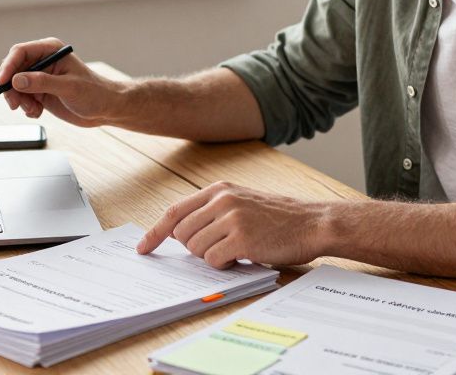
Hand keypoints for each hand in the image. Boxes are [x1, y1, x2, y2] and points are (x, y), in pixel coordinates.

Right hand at [0, 37, 126, 127]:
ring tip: (33, 110)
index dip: (8, 67)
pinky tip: (37, 112)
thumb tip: (17, 80)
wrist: (105, 108)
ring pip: (14, 86)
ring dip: (19, 100)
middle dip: (11, 88)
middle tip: (16, 104)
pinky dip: (25, 107)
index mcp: (50, 50)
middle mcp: (42, 61)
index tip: (2, 83)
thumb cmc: (94, 93)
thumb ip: (42, 83)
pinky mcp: (39, 92)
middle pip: (13, 70)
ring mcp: (39, 77)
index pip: (20, 52)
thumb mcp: (68, 87)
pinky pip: (21, 97)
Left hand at [135, 181, 331, 268]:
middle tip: (218, 250)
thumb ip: (212, 212)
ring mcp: (231, 218)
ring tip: (234, 251)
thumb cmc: (279, 218)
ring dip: (211, 256)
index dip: (155, 232)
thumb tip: (179, 233)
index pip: (174, 211)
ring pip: (195, 248)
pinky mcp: (241, 238)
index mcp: (219, 190)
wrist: (312, 222)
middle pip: (182, 234)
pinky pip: (212, 259)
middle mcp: (222, 200)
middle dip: (193, 248)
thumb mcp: (242, 203)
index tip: (143, 248)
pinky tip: (240, 258)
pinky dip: (222, 265)